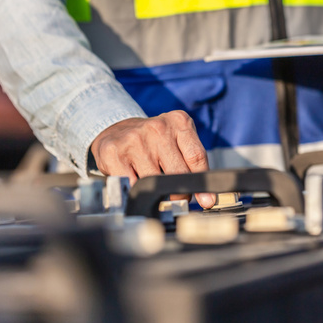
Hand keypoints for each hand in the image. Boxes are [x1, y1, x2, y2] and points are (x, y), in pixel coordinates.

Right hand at [91, 111, 215, 207]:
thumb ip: (194, 166)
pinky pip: (132, 185)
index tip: (205, 200)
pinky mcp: (114, 153)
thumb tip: (207, 200)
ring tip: (154, 188)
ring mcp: (135, 140)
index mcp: (178, 121)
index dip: (202, 184)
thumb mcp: (177, 142)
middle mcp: (157, 128)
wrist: (116, 130)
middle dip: (180, 192)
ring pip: (155, 182)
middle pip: (178, 173)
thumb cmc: (153, 141)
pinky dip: (137, 192)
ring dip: (157, 193)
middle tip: (176, 196)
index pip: (197, 156)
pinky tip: (136, 185)